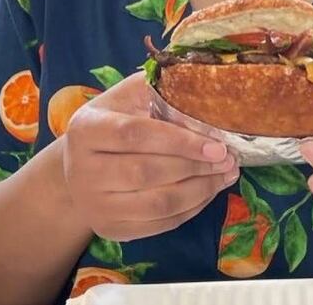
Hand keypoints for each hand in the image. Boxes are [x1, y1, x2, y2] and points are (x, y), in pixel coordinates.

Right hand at [63, 71, 238, 241]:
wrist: (82, 165)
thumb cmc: (115, 120)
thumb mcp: (129, 96)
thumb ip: (161, 88)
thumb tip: (205, 83)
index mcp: (87, 129)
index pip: (135, 134)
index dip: (179, 140)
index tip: (217, 144)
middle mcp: (83, 170)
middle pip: (146, 172)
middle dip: (195, 167)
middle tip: (230, 159)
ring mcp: (95, 205)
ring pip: (157, 204)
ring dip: (200, 190)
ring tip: (227, 174)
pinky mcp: (110, 229)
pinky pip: (159, 224)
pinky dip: (191, 209)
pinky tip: (209, 191)